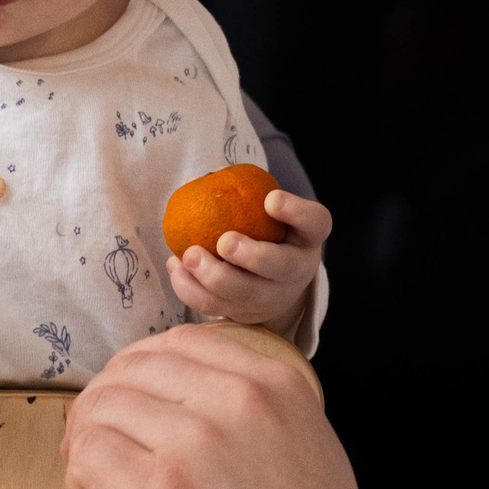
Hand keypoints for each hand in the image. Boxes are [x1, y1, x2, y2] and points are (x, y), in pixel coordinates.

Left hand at [61, 322, 412, 488]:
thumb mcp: (303, 442)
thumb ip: (249, 414)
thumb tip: (176, 416)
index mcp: (272, 380)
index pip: (176, 344)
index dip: (137, 378)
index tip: (133, 419)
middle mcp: (235, 396)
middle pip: (127, 371)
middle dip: (101, 413)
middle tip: (101, 462)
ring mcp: (195, 441)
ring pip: (100, 410)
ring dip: (86, 452)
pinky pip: (88, 457)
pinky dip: (81, 486)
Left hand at [167, 188, 330, 329]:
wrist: (274, 283)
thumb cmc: (268, 233)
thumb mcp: (272, 213)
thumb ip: (249, 192)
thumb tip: (211, 174)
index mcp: (308, 237)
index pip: (314, 221)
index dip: (295, 211)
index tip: (270, 199)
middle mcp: (297, 271)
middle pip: (280, 267)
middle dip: (252, 256)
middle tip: (224, 241)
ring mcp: (272, 297)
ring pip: (244, 293)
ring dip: (213, 276)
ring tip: (189, 255)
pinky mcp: (244, 314)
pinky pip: (214, 305)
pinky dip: (190, 288)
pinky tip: (175, 266)